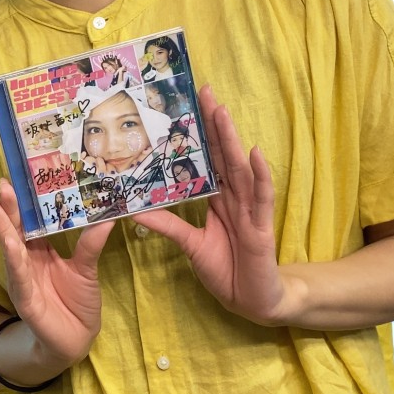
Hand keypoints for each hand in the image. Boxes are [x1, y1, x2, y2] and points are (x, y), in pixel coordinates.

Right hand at [0, 178, 112, 367]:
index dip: (24, 203)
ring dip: (2, 229)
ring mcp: (23, 279)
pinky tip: (9, 244)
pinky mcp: (25, 298)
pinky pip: (19, 275)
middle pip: (16, 231)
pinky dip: (13, 259)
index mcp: (40, 252)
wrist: (77, 339)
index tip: (18, 178)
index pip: (29, 222)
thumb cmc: (78, 303)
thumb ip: (90, 244)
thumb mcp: (86, 268)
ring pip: (11, 249)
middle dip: (8, 209)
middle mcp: (27, 262)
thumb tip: (107, 216)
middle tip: (3, 184)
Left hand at [132, 84, 293, 324]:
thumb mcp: (189, 244)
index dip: (201, 132)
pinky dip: (260, 176)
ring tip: (222, 112)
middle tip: (205, 92)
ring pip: (240, 169)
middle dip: (215, 124)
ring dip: (231, 140)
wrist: (251, 301)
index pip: (208, 159)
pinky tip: (255, 154)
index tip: (190, 103)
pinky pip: (262, 198)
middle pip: (223, 155)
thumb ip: (166, 225)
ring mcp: (250, 211)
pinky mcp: (261, 229)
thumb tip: (132, 211)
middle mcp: (236, 198)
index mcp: (219, 199)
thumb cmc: (225, 268)